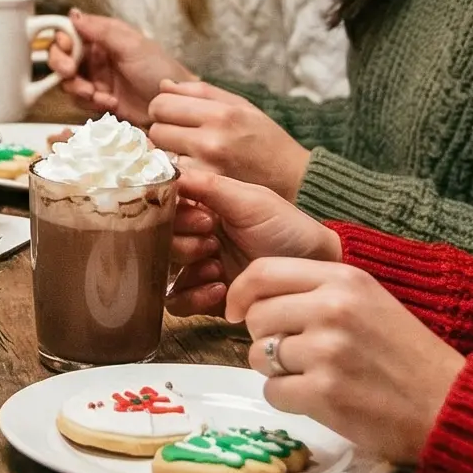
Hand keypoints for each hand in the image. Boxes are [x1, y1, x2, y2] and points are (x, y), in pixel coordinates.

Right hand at [49, 9, 191, 119]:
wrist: (172, 105)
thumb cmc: (160, 70)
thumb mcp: (133, 45)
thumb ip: (101, 31)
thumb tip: (73, 15)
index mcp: (102, 36)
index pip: (69, 32)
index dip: (61, 39)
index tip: (66, 48)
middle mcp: (95, 56)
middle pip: (61, 56)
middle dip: (62, 65)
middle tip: (71, 72)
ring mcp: (96, 79)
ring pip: (67, 81)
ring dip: (78, 88)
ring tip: (96, 94)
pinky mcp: (98, 99)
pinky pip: (79, 101)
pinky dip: (90, 103)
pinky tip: (110, 103)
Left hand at [148, 81, 310, 200]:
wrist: (293, 180)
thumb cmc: (266, 140)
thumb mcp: (241, 106)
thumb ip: (200, 93)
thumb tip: (163, 86)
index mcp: (221, 113)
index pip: (161, 103)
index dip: (163, 107)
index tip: (174, 114)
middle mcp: (212, 140)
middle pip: (155, 129)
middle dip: (163, 130)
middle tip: (180, 136)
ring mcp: (207, 169)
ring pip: (159, 155)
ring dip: (166, 153)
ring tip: (186, 154)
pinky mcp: (206, 191)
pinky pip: (172, 177)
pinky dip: (175, 174)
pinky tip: (189, 170)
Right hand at [166, 162, 340, 316]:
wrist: (314, 269)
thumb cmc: (288, 228)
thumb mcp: (252, 200)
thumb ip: (208, 185)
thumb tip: (167, 171)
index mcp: (200, 206)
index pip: (162, 206)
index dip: (172, 212)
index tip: (202, 217)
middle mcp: (193, 235)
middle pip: (157, 239)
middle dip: (182, 242)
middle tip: (211, 241)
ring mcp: (196, 267)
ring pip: (162, 270)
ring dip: (188, 267)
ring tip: (217, 266)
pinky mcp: (203, 297)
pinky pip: (176, 301)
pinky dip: (193, 296)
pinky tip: (220, 288)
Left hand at [228, 257, 464, 465]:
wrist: (449, 405)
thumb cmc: (407, 355)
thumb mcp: (369, 301)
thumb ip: (319, 292)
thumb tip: (255, 299)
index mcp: (345, 278)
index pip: (263, 272)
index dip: (240, 294)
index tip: (236, 312)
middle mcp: (333, 308)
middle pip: (256, 317)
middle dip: (265, 338)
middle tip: (297, 354)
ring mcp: (327, 351)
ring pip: (258, 356)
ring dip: (277, 371)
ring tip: (315, 376)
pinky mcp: (324, 392)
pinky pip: (273, 391)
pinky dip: (289, 399)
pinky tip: (320, 398)